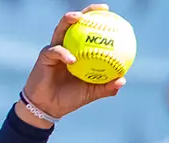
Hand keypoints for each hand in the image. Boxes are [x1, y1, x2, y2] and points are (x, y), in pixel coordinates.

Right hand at [17, 5, 125, 125]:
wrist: (49, 108)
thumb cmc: (70, 98)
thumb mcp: (91, 93)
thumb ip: (106, 87)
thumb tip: (123, 80)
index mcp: (78, 51)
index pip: (89, 32)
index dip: (99, 21)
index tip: (112, 15)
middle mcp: (67, 45)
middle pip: (76, 23)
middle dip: (88, 12)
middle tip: (102, 9)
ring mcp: (55, 48)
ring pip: (61, 29)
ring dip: (69, 21)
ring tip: (78, 18)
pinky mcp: (45, 56)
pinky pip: (55, 51)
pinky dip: (64, 54)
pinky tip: (72, 59)